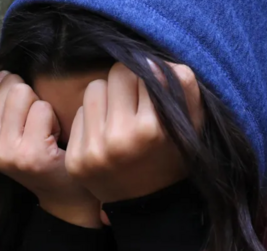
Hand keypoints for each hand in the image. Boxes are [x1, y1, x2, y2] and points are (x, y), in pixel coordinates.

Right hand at [0, 71, 101, 227]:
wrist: (61, 188)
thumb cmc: (36, 149)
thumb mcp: (7, 124)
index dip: (17, 98)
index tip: (21, 124)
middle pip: (12, 86)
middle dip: (30, 102)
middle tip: (34, 130)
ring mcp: (4, 152)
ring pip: (26, 94)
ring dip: (42, 110)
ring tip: (42, 134)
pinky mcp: (28, 154)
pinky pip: (43, 109)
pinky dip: (54, 121)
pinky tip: (52, 143)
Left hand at [65, 62, 201, 202]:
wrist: (148, 205)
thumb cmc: (173, 157)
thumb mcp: (191, 125)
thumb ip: (183, 87)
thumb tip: (151, 61)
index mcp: (152, 129)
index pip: (142, 70)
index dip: (149, 78)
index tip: (152, 92)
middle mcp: (119, 139)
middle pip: (115, 74)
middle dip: (127, 84)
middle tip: (135, 103)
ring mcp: (93, 150)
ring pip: (93, 89)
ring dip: (107, 98)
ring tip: (119, 118)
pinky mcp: (75, 159)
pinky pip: (79, 114)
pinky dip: (92, 119)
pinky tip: (105, 136)